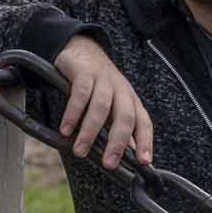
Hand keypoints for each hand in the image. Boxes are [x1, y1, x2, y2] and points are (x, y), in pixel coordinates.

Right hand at [53, 35, 153, 168]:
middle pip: (125, 117)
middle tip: (108, 163)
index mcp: (130, 100)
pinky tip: (66, 130)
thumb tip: (130, 154)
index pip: (143, 122)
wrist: (82, 49)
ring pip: (101, 107)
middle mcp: (121, 90)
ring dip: (90, 132)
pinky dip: (73, 113)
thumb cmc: (99, 83)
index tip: (143, 162)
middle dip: (118, 142)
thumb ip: (119, 126)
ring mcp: (104, 80)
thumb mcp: (113, 103)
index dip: (145, 142)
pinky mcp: (85, 73)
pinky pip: (81, 94)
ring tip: (80, 151)